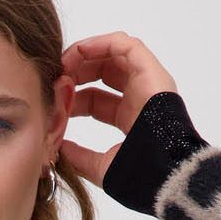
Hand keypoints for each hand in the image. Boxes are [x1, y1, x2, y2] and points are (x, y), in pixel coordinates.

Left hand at [58, 32, 180, 188]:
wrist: (165, 174)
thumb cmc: (141, 176)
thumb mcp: (103, 169)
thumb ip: (81, 159)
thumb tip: (60, 150)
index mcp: (129, 118)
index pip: (95, 100)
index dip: (72, 97)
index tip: (55, 100)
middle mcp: (139, 97)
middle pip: (101, 74)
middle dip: (76, 73)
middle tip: (56, 78)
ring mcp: (147, 82)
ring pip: (113, 55)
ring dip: (85, 55)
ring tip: (65, 63)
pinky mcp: (152, 71)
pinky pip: (125, 45)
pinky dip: (101, 43)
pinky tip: (80, 52)